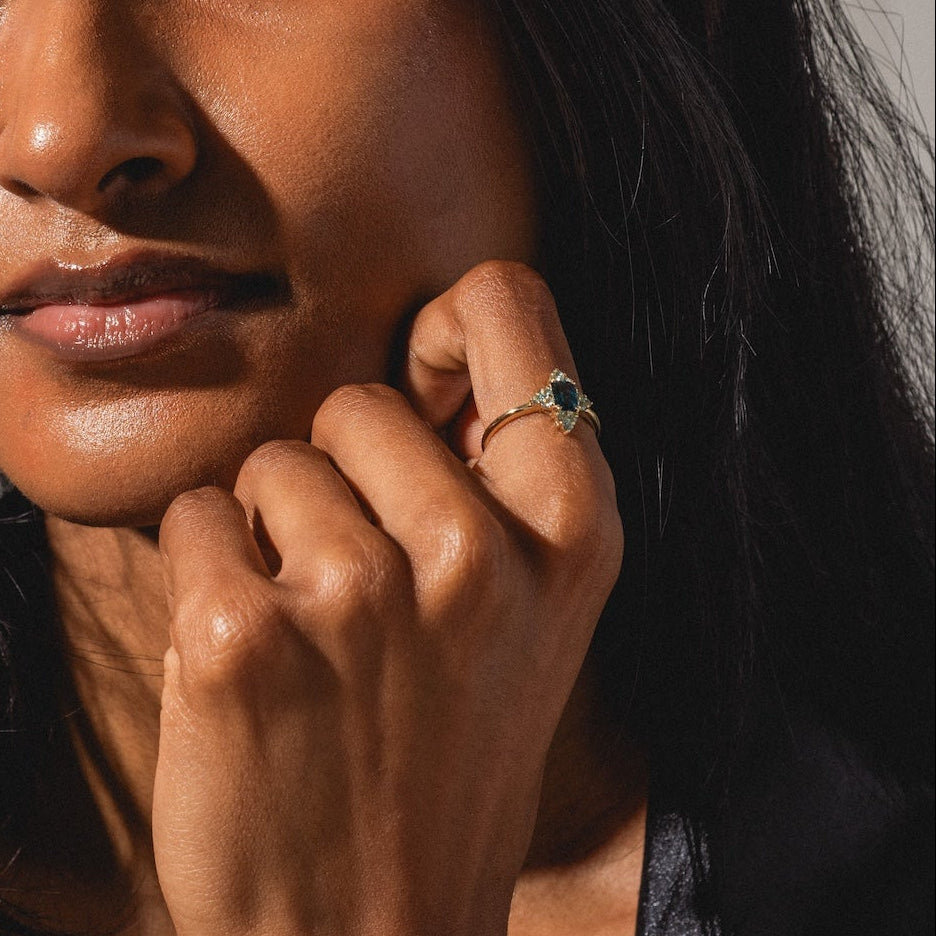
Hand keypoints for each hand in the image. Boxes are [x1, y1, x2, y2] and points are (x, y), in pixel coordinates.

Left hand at [152, 261, 623, 935]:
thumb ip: (498, 480)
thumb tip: (428, 360)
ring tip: (315, 629)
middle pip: (357, 400)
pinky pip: (198, 518)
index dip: (444, 332)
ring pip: (271, 463)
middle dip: (343, 470)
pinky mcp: (244, 639)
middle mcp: (478, 553)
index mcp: (569, 531)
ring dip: (275, 531)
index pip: (506, 306)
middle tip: (364, 575)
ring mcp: (361, 596)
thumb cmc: (450, 755)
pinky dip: (209, 568)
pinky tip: (254, 651)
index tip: (416, 391)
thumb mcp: (533, 613)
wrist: (376, 926)